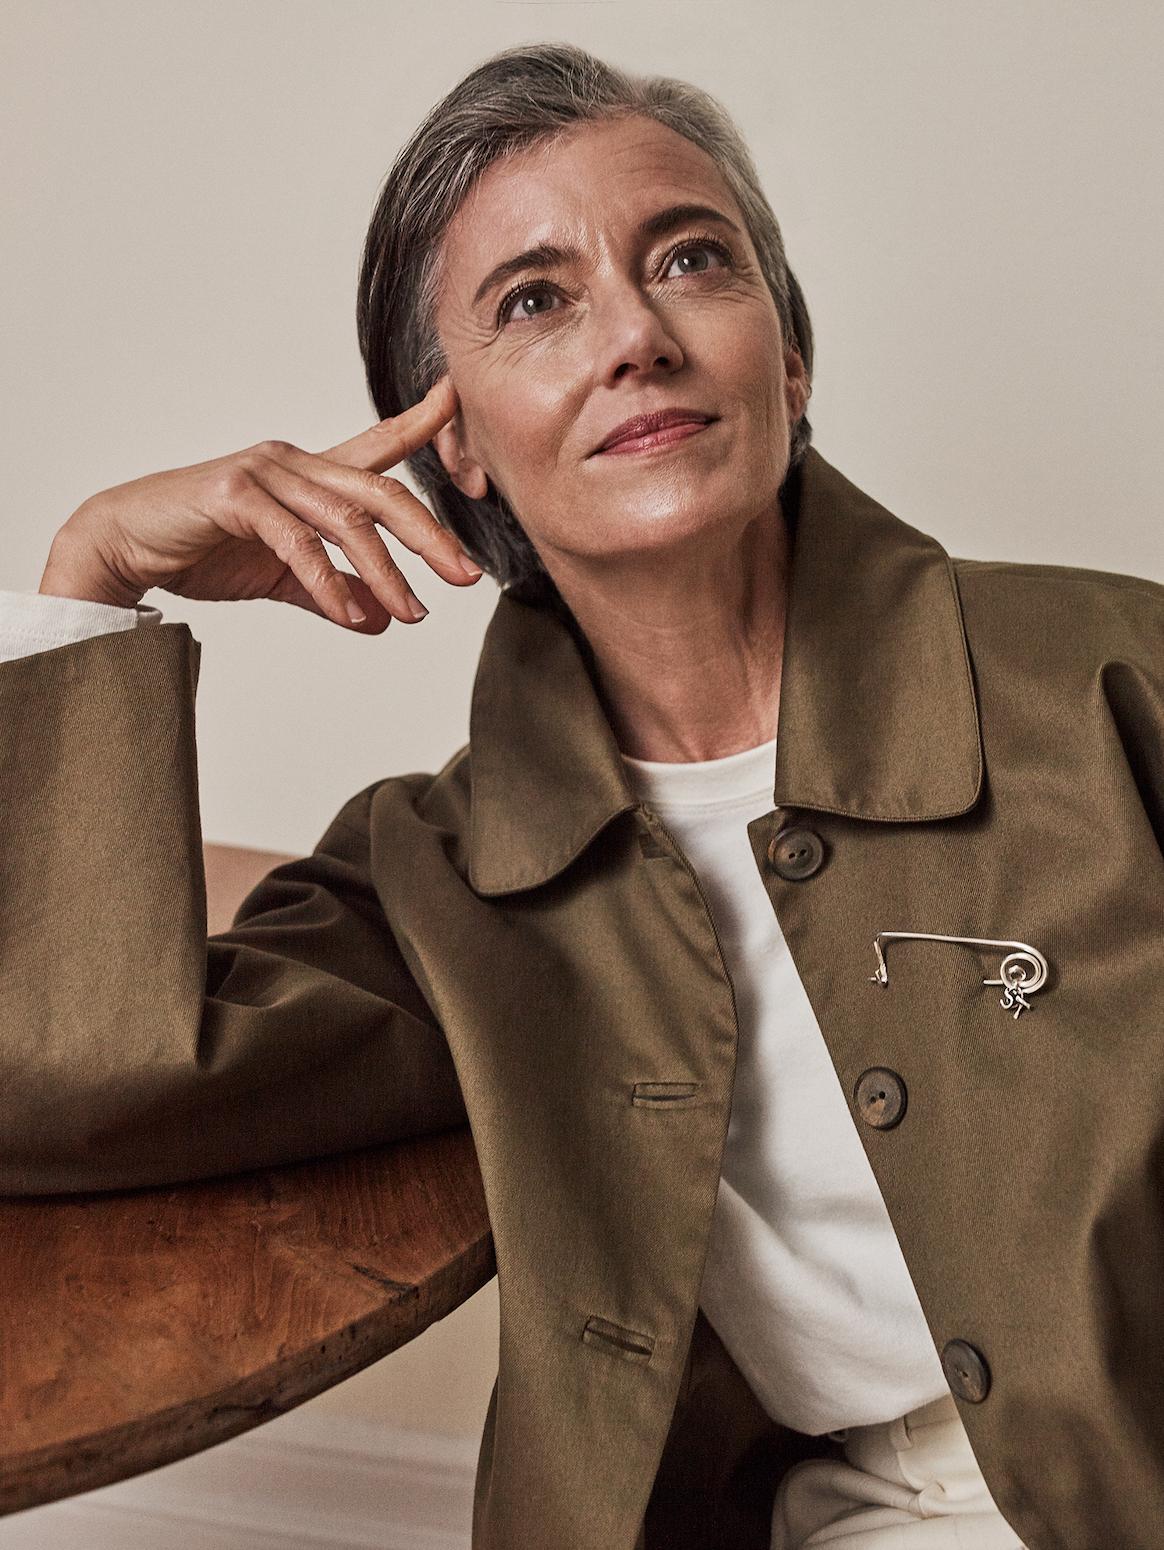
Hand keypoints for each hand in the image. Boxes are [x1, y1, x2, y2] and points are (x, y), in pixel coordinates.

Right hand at [39, 379, 480, 631]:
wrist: (122, 544)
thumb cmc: (200, 549)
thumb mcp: (279, 576)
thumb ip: (329, 593)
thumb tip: (380, 620)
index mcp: (309, 474)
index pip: (379, 446)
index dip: (422, 422)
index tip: (460, 399)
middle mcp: (293, 463)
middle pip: (382, 493)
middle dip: (430, 537)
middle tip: (466, 577)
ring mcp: (265, 474)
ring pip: (347, 521)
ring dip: (385, 573)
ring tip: (412, 613)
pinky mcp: (236, 496)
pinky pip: (298, 543)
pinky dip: (328, 583)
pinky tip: (351, 614)